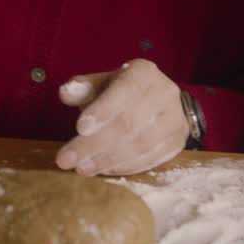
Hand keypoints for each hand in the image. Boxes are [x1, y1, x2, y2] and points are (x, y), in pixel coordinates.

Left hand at [54, 58, 188, 176]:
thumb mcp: (102, 84)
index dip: (103, 110)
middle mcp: (165, 93)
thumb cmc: (122, 93)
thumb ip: (82, 88)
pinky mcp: (177, 143)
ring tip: (82, 168)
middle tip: (67, 159)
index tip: (79, 128)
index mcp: (144, 73)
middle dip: (94, 144)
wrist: (157, 104)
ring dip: (107, 160)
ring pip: (140, 145)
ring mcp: (175, 120)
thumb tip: (66, 92)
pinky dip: (124, 167)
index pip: (125, 90)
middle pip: (129, 123)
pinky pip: (150, 159)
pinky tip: (104, 170)